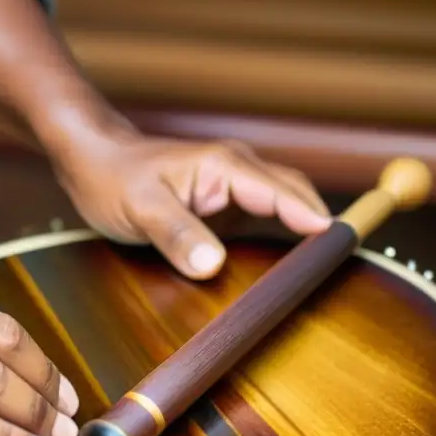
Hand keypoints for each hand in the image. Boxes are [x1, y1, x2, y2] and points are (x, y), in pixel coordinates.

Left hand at [54, 129, 332, 279]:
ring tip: (325, 273)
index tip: (344, 246)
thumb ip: (177, 234)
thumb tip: (213, 265)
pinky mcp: (226, 207)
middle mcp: (238, 173)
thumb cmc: (113, 177)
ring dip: (304, 236)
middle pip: (296, 197)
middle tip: (343, 267)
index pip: (284, 193)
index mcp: (226, 166)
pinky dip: (281, 242)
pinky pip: (264, 222)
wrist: (92, 162)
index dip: (315, 220)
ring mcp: (234, 189)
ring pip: (284, 208)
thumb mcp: (141, 208)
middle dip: (321, 227)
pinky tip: (286, 270)